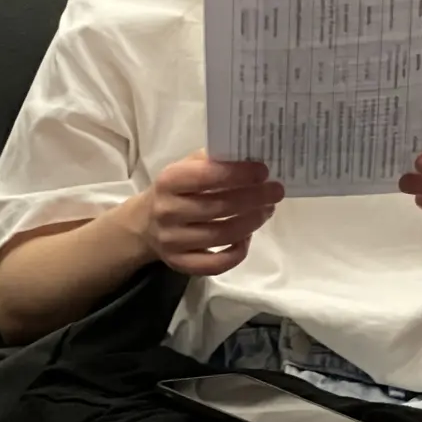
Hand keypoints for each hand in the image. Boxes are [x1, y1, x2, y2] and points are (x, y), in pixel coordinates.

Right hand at [136, 152, 283, 276]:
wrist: (145, 223)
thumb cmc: (178, 188)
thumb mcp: (188, 166)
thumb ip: (216, 159)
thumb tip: (253, 156)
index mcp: (170, 180)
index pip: (207, 176)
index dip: (238, 174)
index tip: (263, 171)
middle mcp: (168, 211)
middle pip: (218, 207)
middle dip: (254, 198)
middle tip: (276, 191)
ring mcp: (172, 241)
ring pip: (220, 235)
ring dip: (251, 222)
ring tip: (267, 210)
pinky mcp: (179, 264)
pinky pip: (214, 265)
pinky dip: (236, 253)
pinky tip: (247, 237)